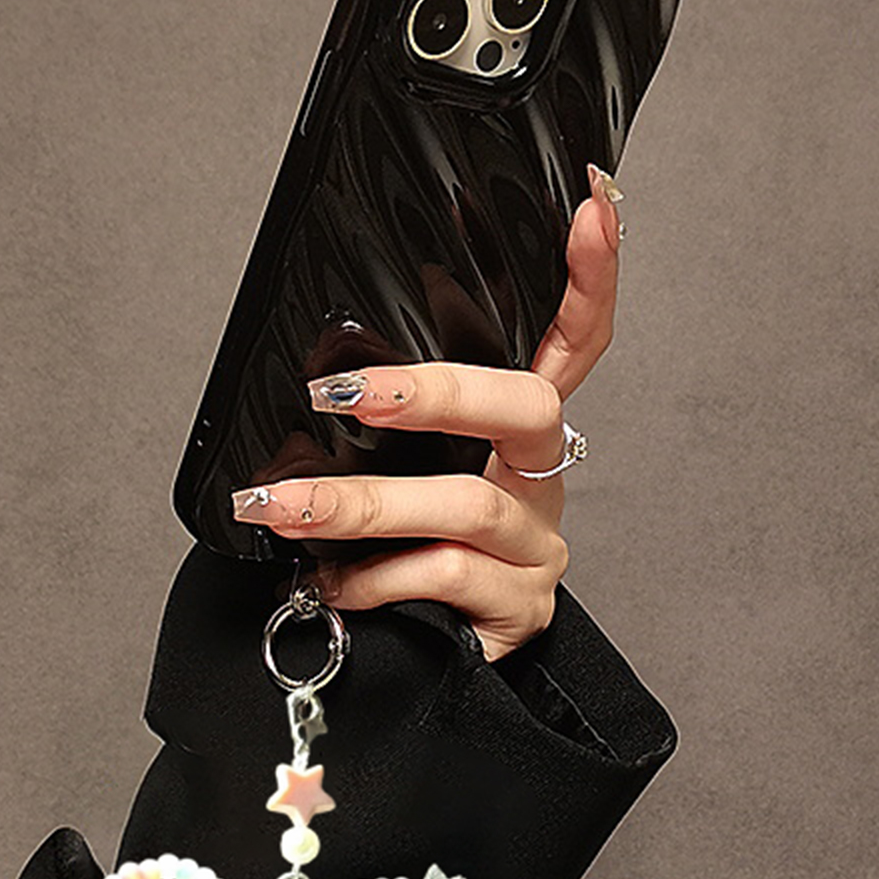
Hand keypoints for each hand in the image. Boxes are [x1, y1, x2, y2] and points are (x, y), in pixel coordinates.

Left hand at [231, 165, 623, 661]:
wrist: (432, 670)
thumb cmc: (405, 551)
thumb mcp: (403, 473)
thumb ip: (388, 430)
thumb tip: (320, 386)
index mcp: (518, 431)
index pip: (576, 339)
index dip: (590, 277)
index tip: (592, 208)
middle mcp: (541, 478)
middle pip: (529, 408)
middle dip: (433, 392)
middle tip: (345, 394)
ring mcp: (536, 545)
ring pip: (467, 501)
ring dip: (362, 503)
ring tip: (285, 507)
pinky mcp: (519, 608)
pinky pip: (448, 575)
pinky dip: (374, 577)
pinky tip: (334, 583)